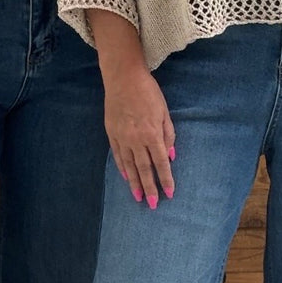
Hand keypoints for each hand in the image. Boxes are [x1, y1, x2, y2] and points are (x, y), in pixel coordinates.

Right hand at [102, 64, 175, 208]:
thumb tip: (170, 155)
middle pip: (144, 169)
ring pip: (129, 165)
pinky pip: (117, 155)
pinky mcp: (111, 133)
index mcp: (152, 133)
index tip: (169, 193)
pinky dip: (122, 168)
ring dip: (135, 183)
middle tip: (153, 205)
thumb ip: (168, 134)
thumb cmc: (148, 92)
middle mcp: (136, 139)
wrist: (123, 78)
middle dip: (149, 188)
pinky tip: (127, 178)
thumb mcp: (164, 111)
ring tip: (138, 198)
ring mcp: (122, 137)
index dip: (165, 179)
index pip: (160, 162)